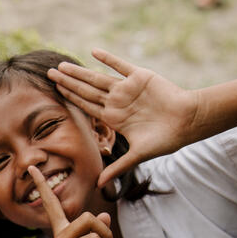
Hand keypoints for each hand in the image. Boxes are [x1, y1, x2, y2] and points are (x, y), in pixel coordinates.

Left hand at [47, 50, 198, 187]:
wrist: (188, 121)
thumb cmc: (165, 140)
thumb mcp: (138, 155)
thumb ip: (117, 167)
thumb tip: (99, 185)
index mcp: (114, 118)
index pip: (86, 106)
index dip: (70, 98)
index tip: (55, 91)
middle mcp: (117, 101)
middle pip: (86, 90)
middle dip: (68, 82)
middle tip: (49, 73)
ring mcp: (127, 88)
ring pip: (98, 78)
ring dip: (80, 72)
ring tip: (61, 65)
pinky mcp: (140, 77)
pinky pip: (121, 65)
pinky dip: (108, 59)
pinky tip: (93, 52)